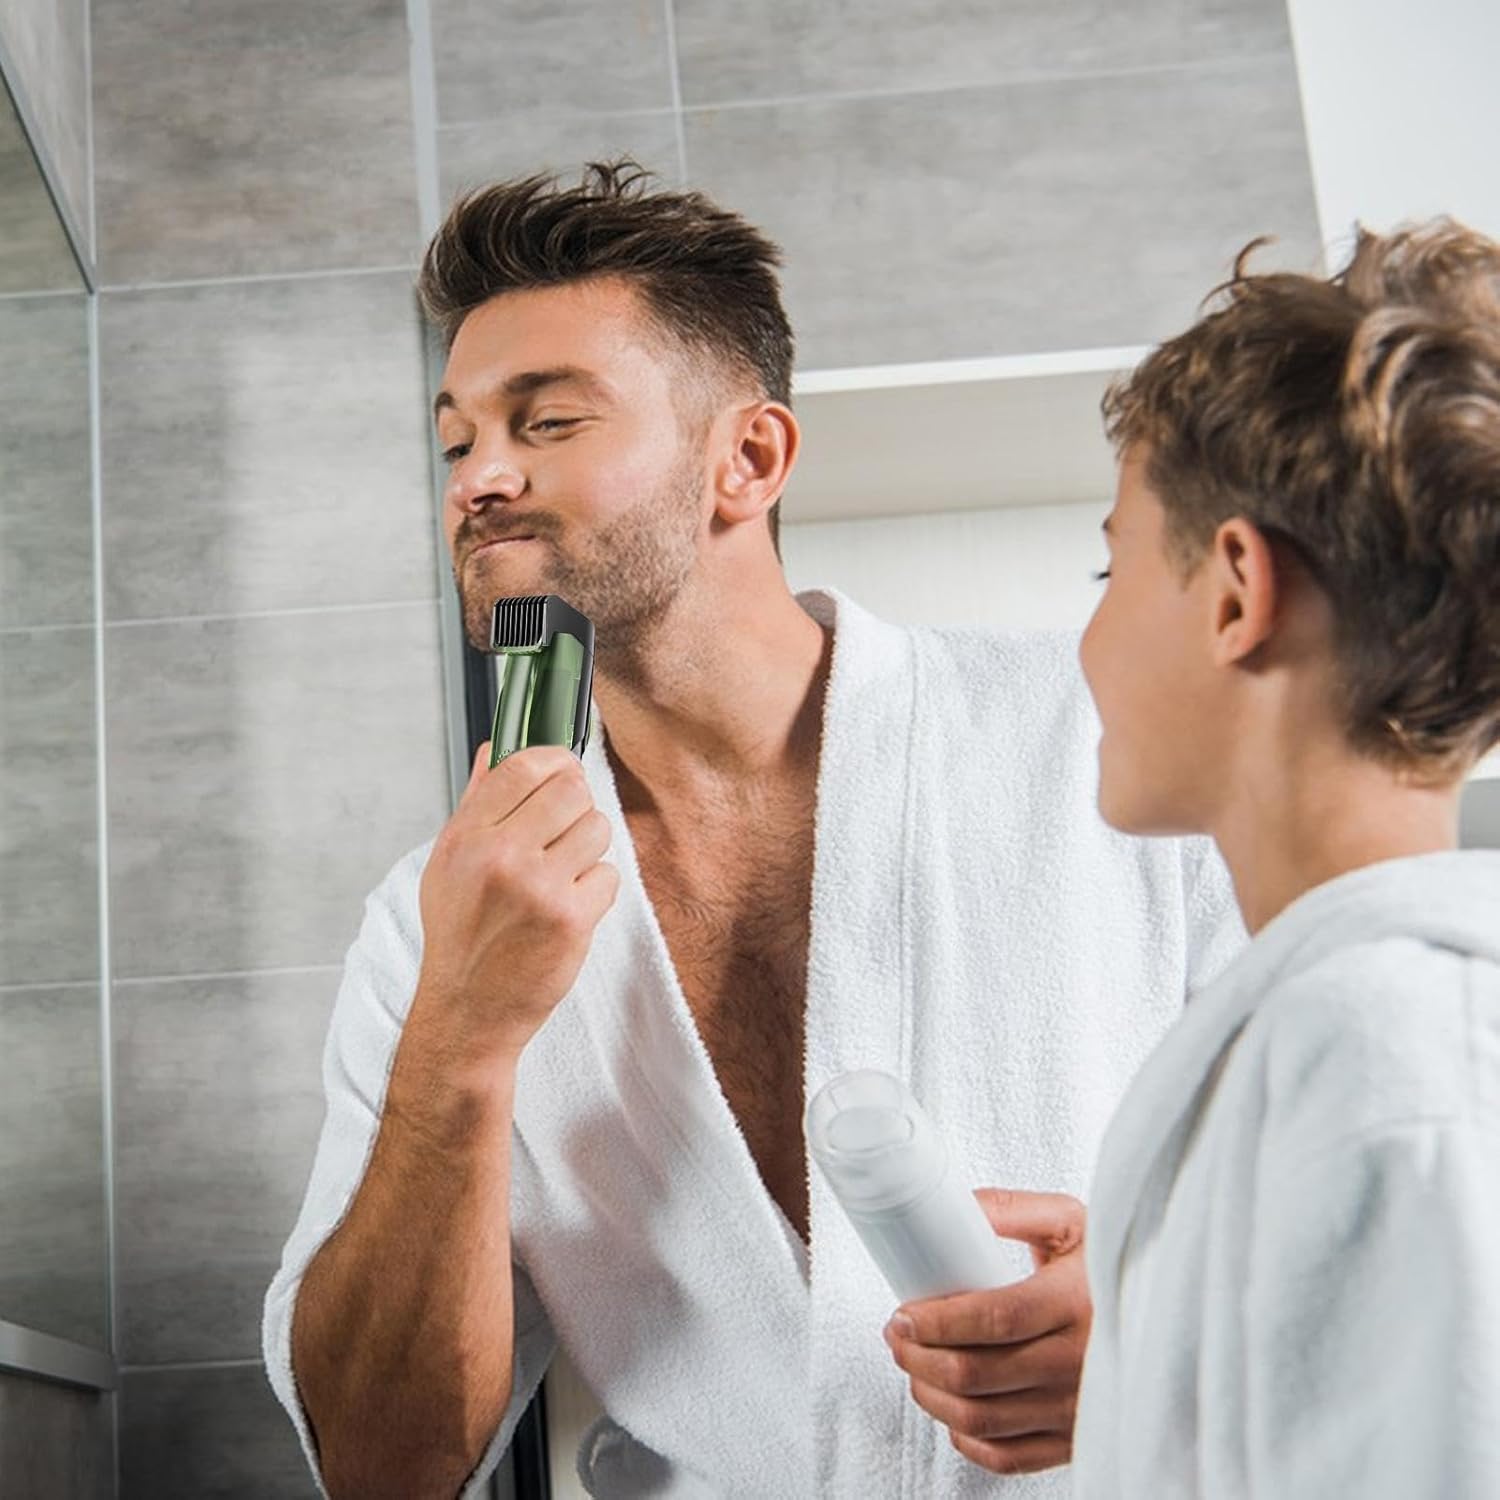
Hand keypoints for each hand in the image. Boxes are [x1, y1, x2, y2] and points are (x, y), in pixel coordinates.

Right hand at [413, 740, 619, 1063]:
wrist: (468, 1010)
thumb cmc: (460, 936)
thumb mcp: (448, 864)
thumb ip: (477, 804)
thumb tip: (495, 752)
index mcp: (467, 837)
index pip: (523, 767)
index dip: (554, 762)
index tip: (562, 772)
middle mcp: (500, 856)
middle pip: (571, 789)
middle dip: (577, 805)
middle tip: (565, 830)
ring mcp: (538, 887)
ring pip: (597, 828)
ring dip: (588, 848)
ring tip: (563, 874)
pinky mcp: (571, 918)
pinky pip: (608, 874)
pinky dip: (595, 890)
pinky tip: (569, 908)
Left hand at [882, 1189, 1089, 1475]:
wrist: (1165, 1313)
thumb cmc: (1107, 1264)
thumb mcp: (1069, 1222)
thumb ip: (1010, 1209)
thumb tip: (952, 1208)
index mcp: (1077, 1302)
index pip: (995, 1319)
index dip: (938, 1321)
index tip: (903, 1313)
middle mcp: (1080, 1363)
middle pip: (978, 1375)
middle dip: (920, 1356)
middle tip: (896, 1334)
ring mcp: (1077, 1409)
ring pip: (983, 1418)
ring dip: (931, 1394)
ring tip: (913, 1364)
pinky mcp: (1074, 1440)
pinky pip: (1007, 1456)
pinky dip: (966, 1435)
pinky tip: (951, 1406)